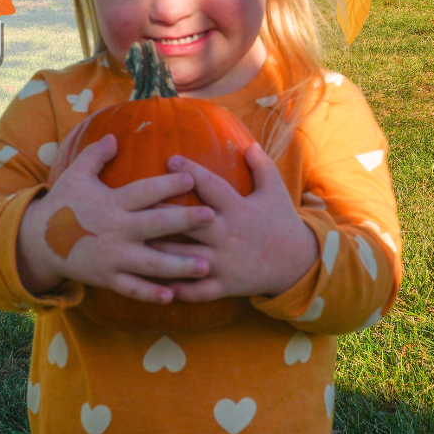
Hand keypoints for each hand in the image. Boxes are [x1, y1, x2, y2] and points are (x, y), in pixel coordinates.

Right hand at [16, 134, 215, 302]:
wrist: (38, 240)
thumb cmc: (63, 203)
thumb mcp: (76, 175)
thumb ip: (96, 155)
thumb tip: (114, 137)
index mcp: (111, 202)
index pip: (143, 191)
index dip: (166, 184)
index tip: (191, 177)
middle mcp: (115, 229)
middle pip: (154, 225)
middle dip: (184, 221)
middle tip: (211, 218)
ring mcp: (112, 256)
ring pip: (150, 263)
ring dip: (179, 265)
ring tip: (205, 266)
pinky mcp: (107, 277)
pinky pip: (132, 287)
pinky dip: (151, 293)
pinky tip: (173, 295)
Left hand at [148, 142, 319, 300]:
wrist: (298, 263)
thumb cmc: (280, 222)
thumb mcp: (275, 191)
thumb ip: (261, 166)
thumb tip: (248, 143)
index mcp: (238, 209)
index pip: (211, 186)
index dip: (191, 171)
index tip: (170, 159)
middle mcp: (227, 234)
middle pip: (190, 221)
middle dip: (164, 212)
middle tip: (136, 203)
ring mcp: (224, 262)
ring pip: (186, 256)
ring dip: (161, 251)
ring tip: (135, 242)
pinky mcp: (225, 285)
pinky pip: (198, 290)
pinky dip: (178, 289)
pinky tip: (156, 285)